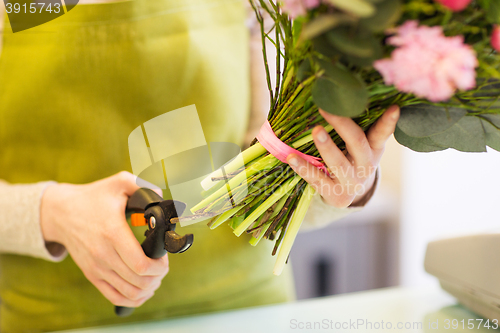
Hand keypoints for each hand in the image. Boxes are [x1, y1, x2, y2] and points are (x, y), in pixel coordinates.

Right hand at [40, 171, 167, 306]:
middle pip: (139, 281)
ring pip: (130, 293)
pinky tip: (143, 288)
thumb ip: (144, 185)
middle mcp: (103, 255)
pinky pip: (116, 297)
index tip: (164, 257)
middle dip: (158, 276)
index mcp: (113, 233)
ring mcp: (96, 268)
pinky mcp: (92, 275)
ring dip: (149, 287)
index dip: (159, 266)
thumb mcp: (119, 182)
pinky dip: (133, 298)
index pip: (141, 264)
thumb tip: (162, 198)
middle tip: (162, 265)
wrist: (61, 213)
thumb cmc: (94, 197)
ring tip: (155, 276)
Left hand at [287, 105, 399, 207]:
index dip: (388, 122)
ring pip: (338, 163)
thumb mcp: (360, 146)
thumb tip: (339, 94)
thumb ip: (357, 126)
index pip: (381, 133)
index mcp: (374, 150)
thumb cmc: (350, 160)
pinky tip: (291, 157)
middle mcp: (366, 166)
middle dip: (342, 125)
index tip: (394, 108)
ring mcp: (351, 182)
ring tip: (316, 130)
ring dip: (326, 146)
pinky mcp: (336, 195)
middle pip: (357, 142)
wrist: (346, 193)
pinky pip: (317, 179)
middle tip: (326, 108)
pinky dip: (303, 167)